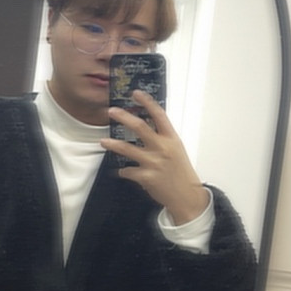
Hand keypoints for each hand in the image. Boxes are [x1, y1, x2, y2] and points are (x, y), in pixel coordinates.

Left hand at [101, 90, 208, 224]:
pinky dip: (123, 171)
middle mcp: (163, 148)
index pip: (159, 115)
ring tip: (103, 141)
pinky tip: (122, 171)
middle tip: (112, 111)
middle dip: (124, 117)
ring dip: (113, 144)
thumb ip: (162, 138)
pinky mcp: (146, 177)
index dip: (147, 102)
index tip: (136, 93)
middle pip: (140, 127)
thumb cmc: (181, 172)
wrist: (187, 196)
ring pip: (128, 149)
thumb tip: (146, 125)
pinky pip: (128, 171)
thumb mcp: (176, 150)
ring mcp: (154, 163)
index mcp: (172, 139)